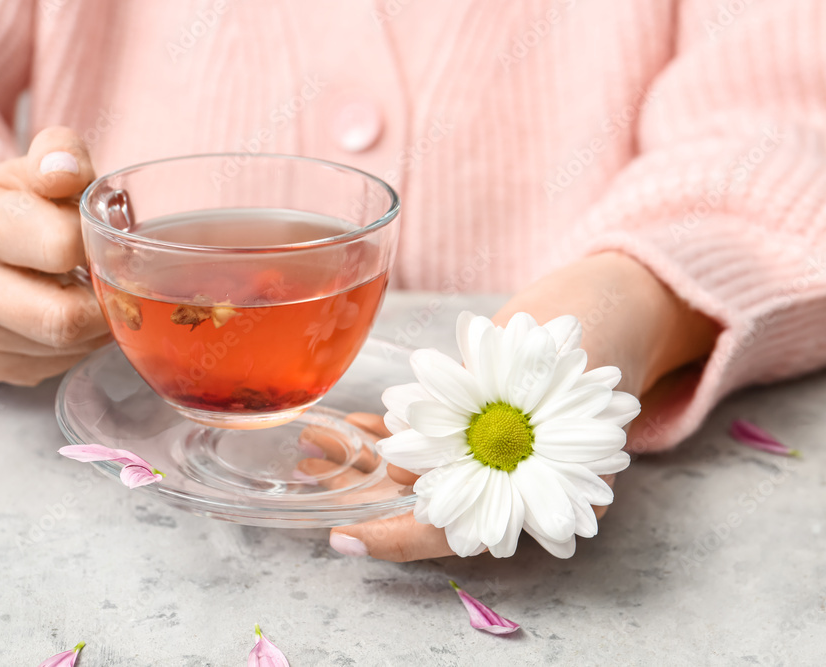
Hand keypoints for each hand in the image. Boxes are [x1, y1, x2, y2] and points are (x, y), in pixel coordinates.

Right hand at [0, 127, 110, 384]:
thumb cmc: (21, 204)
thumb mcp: (38, 168)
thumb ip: (60, 155)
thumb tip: (65, 172)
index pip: (61, 246)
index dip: (99, 246)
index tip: (107, 241)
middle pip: (61, 319)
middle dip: (103, 304)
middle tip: (114, 282)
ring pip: (62, 349)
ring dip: (94, 327)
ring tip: (91, 293)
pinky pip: (51, 367)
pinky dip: (75, 347)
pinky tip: (69, 313)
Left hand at [315, 251, 718, 561]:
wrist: (608, 313)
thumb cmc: (598, 349)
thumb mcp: (564, 388)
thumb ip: (503, 426)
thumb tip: (416, 458)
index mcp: (533, 496)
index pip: (450, 535)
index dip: (394, 540)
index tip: (344, 539)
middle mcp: (502, 483)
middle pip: (417, 504)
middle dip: (358, 494)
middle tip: (307, 474)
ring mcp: (484, 452)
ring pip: (410, 470)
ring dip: (360, 457)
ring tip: (312, 440)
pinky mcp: (473, 421)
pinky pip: (420, 437)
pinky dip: (385, 430)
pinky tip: (350, 422)